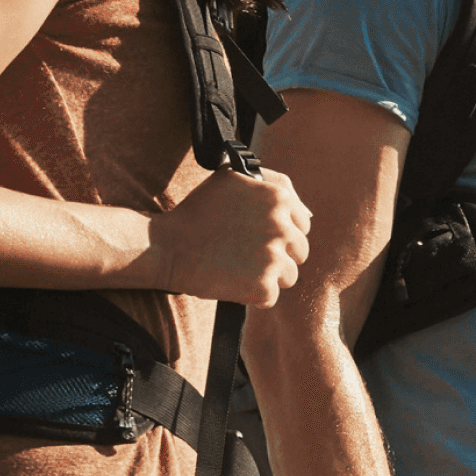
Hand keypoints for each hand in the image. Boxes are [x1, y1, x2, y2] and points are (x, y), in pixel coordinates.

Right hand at [150, 168, 309, 308]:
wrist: (168, 246)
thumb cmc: (198, 210)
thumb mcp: (233, 177)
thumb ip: (273, 183)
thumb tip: (307, 213)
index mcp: (278, 197)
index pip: (303, 224)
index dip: (282, 232)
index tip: (258, 236)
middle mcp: (281, 227)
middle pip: (300, 251)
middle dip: (278, 255)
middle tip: (245, 253)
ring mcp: (273, 259)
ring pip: (289, 276)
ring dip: (267, 276)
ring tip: (238, 267)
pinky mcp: (262, 287)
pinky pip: (270, 297)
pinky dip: (253, 295)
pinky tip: (232, 281)